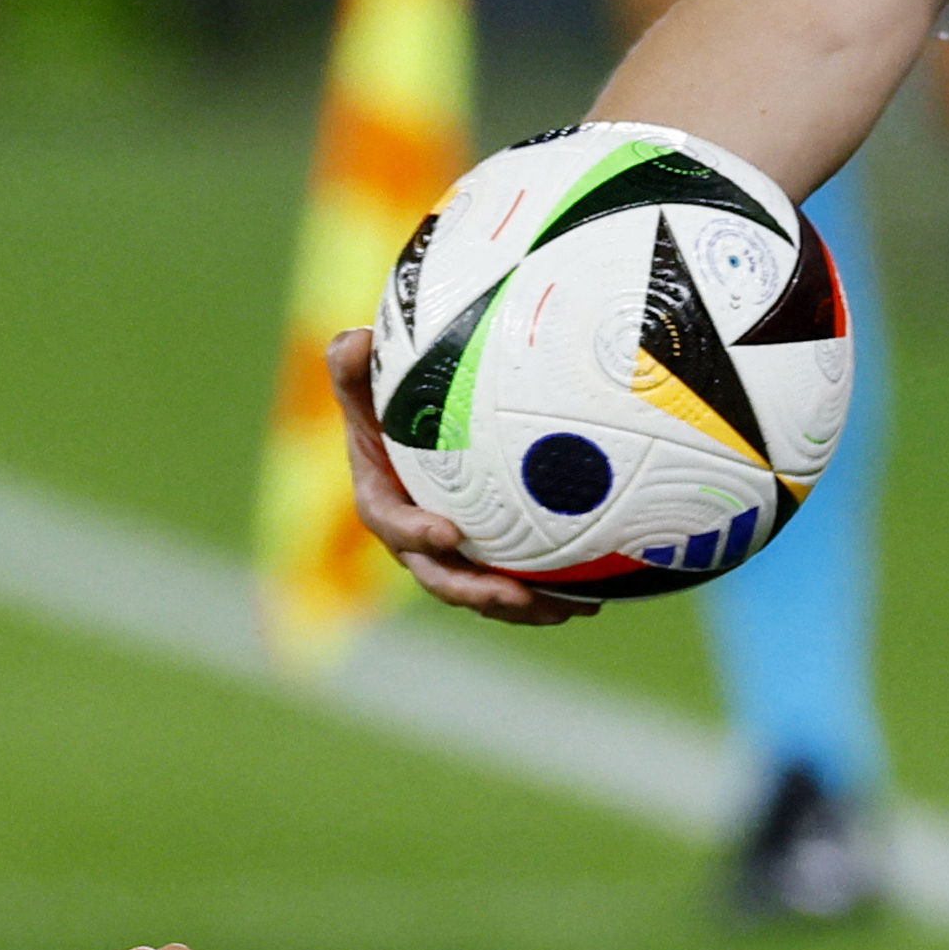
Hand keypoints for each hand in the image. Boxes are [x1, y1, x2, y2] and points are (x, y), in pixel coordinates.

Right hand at [327, 325, 587, 626]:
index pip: (392, 523)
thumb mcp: (365, 380)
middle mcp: (414, 537)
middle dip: (476, 592)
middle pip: (441, 576)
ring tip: (570, 607)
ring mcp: (452, 552)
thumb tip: (354, 342)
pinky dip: (548, 590)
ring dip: (523, 606)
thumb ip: (352, 366)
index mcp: (381, 500)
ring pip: (483, 589)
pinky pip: (513, 579)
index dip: (416, 534)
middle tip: (515, 594)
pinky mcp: (484, 556)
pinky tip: (595, 596)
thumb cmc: (387, 397)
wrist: (414, 422)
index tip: (449, 532)